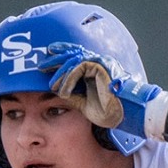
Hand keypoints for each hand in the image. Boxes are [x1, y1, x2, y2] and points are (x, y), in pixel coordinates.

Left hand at [36, 41, 163, 136]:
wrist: (126, 114)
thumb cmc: (110, 111)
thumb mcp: (85, 103)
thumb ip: (74, 96)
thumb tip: (58, 93)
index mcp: (96, 70)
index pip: (77, 57)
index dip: (63, 53)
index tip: (49, 55)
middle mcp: (99, 64)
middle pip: (74, 54)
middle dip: (56, 58)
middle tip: (41, 65)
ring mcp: (101, 64)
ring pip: (74, 60)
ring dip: (61, 73)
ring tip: (52, 85)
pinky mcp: (101, 67)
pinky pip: (79, 68)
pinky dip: (69, 79)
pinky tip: (63, 90)